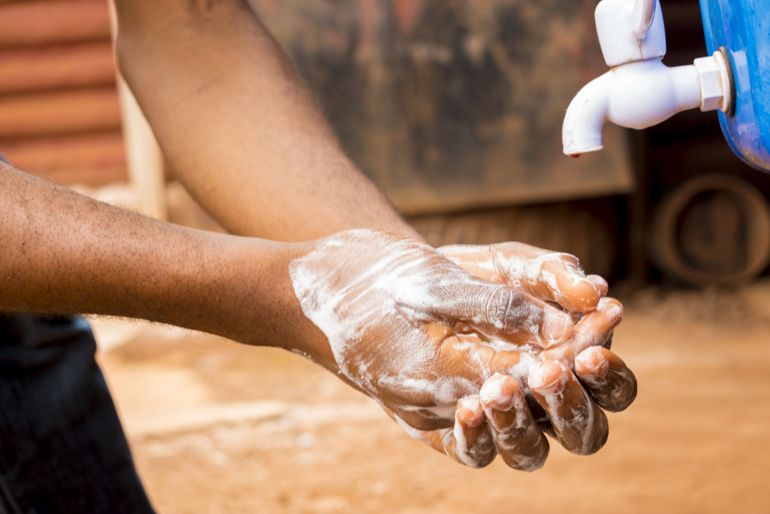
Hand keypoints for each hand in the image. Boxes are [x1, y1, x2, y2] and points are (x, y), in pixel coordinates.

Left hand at [289, 230, 634, 469]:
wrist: (405, 288)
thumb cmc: (473, 275)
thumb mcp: (509, 265)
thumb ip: (551, 275)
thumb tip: (594, 291)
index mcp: (572, 364)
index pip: (610, 386)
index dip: (608, 374)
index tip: (590, 348)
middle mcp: (544, 403)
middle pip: (584, 431)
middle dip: (571, 405)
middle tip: (548, 370)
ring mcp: (503, 422)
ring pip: (530, 450)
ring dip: (521, 424)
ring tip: (500, 387)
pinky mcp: (461, 433)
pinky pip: (475, 452)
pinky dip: (474, 435)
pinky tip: (466, 406)